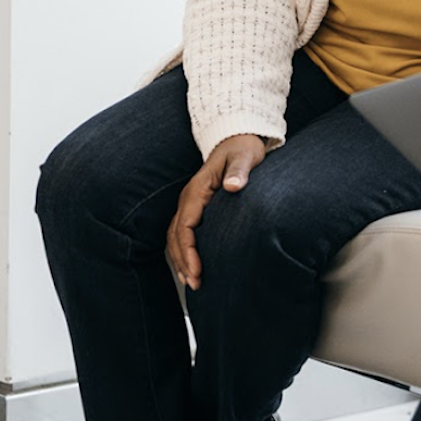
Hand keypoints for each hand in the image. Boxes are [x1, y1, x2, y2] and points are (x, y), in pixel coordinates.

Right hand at [166, 133, 266, 289]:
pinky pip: (182, 233)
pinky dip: (183, 252)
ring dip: (181, 260)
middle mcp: (188, 198)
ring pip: (175, 236)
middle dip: (183, 261)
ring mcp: (190, 203)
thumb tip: (233, 186)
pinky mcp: (195, 207)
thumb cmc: (242, 148)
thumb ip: (239, 171)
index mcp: (197, 190)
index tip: (197, 269)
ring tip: (192, 282)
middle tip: (196, 283)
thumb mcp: (245, 156)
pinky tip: (191, 267)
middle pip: (176, 235)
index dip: (189, 249)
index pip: (186, 225)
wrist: (236, 138)